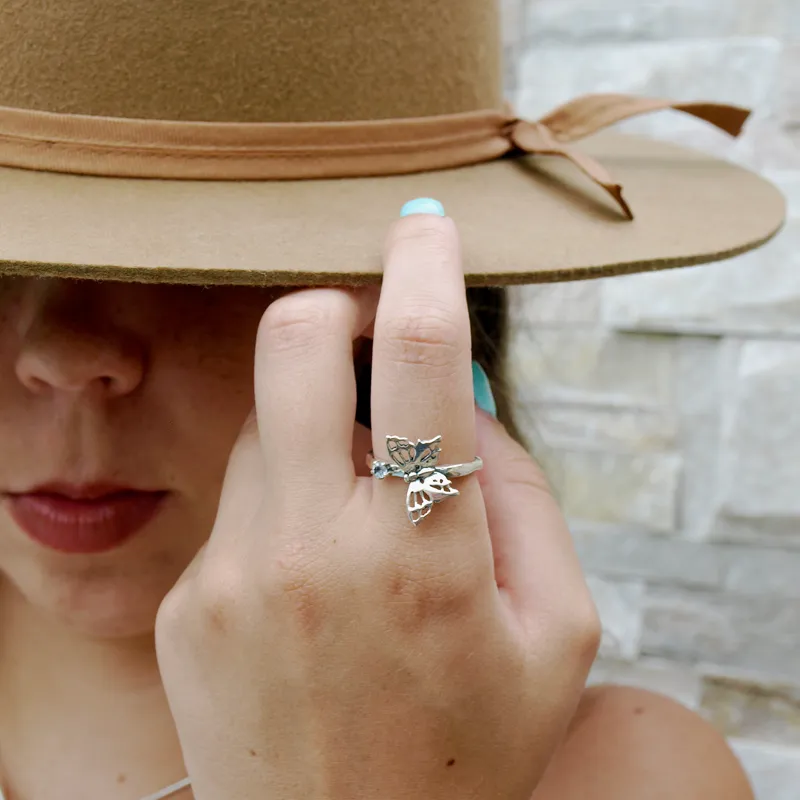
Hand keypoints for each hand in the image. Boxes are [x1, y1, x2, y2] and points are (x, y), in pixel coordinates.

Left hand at [154, 211, 599, 799]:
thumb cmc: (468, 752)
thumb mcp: (556, 634)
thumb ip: (524, 498)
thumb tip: (465, 405)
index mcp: (422, 556)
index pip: (418, 357)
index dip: (425, 270)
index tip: (427, 228)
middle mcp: (310, 550)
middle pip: (289, 342)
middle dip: (332, 310)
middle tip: (367, 339)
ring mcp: (231, 575)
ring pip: (264, 428)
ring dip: (316, 435)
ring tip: (357, 518)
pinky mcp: (187, 603)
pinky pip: (239, 504)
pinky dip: (284, 506)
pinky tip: (311, 584)